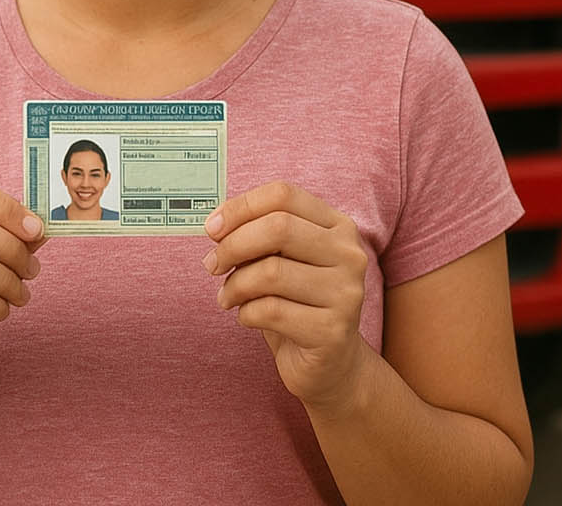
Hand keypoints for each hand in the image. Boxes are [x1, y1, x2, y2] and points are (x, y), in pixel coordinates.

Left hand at [203, 181, 370, 412]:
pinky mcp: (332, 331)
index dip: (240, 207)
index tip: (212, 228)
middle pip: (278, 228)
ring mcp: (346, 293)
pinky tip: (247, 317)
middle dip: (232, 245)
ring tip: (227, 297)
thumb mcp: (283, 261)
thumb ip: (259, 237)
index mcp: (337, 226)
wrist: (330, 365)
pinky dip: (246, 313)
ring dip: (235, 285)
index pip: (283, 195)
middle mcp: (349, 254)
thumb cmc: (297, 304)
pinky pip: (270, 311)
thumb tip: (216, 225)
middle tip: (212, 264)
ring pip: (271, 272)